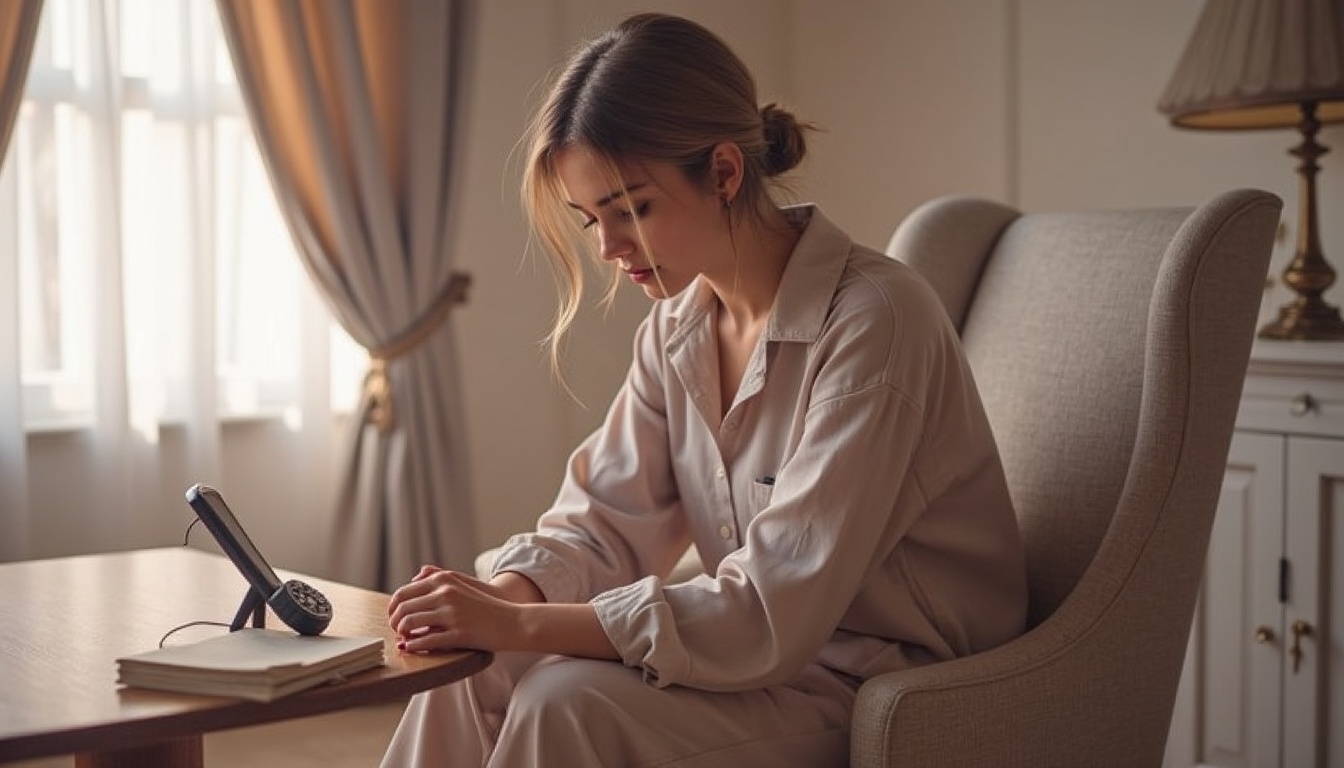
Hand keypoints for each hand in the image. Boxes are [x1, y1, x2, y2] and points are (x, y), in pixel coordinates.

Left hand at [387, 569, 520, 652]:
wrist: (513, 621)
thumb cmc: (486, 605)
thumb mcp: (463, 583)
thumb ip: (438, 577)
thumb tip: (414, 578)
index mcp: (444, 581)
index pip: (403, 592)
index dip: (393, 607)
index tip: (394, 617)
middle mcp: (446, 594)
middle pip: (403, 608)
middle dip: (394, 622)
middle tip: (397, 631)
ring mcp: (452, 614)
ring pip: (410, 623)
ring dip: (402, 634)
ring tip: (404, 639)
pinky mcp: (459, 633)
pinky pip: (426, 641)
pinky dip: (414, 646)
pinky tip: (412, 648)